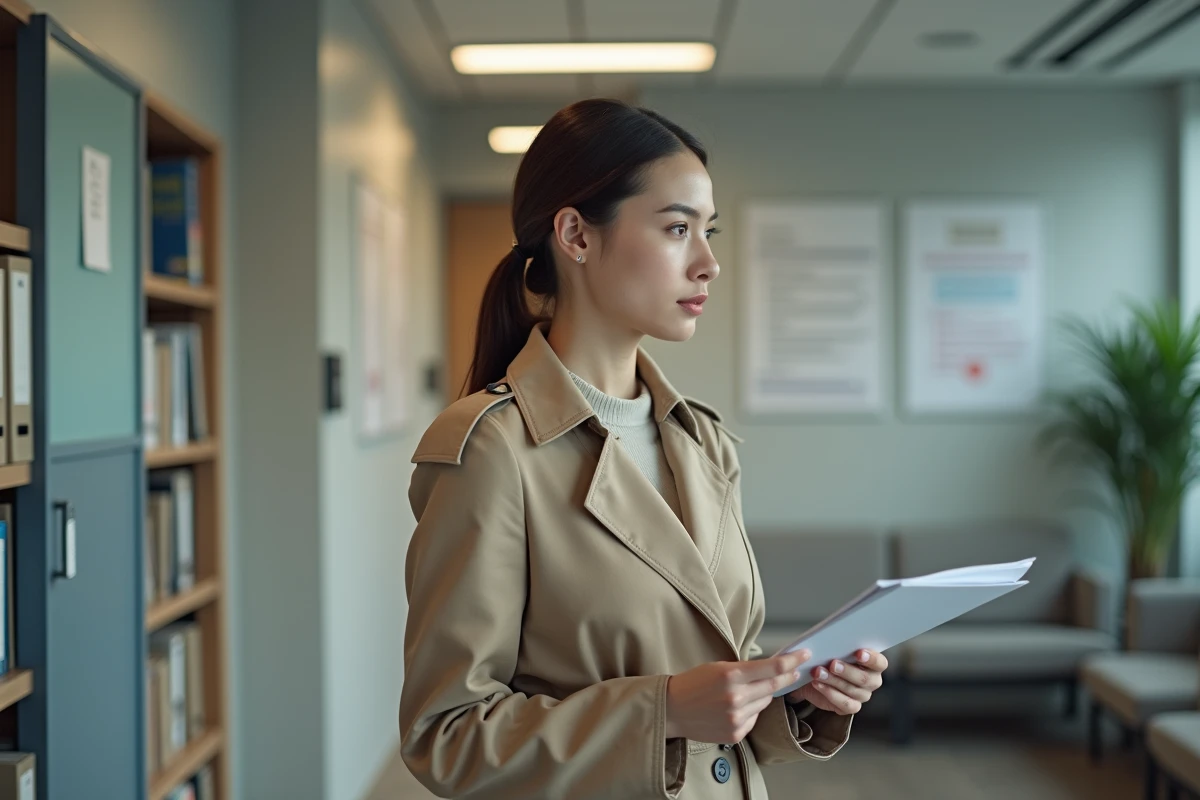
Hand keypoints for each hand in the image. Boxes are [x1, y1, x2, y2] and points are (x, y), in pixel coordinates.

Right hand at [665, 650, 812, 742]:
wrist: (672, 709)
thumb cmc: (693, 683)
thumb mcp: (718, 667)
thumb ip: (745, 669)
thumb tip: (772, 668)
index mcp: (731, 675)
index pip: (772, 668)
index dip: (792, 661)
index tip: (804, 655)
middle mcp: (736, 698)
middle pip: (774, 686)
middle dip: (787, 677)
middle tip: (795, 670)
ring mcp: (736, 718)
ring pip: (764, 703)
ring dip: (763, 695)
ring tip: (746, 691)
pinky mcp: (736, 733)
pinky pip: (754, 718)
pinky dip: (751, 711)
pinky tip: (735, 707)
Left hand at [786, 649, 886, 715]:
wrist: (814, 676)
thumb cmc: (828, 657)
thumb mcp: (832, 648)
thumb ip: (838, 644)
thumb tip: (832, 640)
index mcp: (874, 664)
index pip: (880, 663)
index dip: (871, 659)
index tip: (858, 653)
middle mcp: (872, 681)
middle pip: (865, 678)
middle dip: (847, 670)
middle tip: (832, 663)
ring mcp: (862, 695)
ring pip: (852, 690)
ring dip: (833, 681)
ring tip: (818, 672)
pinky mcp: (851, 706)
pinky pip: (845, 704)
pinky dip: (830, 693)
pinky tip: (818, 684)